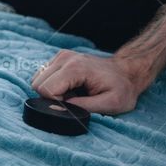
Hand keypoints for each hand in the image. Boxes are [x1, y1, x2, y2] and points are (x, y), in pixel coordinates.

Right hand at [31, 49, 148, 114]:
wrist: (127, 71)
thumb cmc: (122, 89)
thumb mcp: (110, 104)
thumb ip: (83, 108)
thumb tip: (57, 109)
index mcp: (75, 68)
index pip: (45, 89)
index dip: (56, 103)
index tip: (73, 104)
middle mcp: (64, 58)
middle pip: (38, 84)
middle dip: (52, 97)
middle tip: (74, 100)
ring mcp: (61, 56)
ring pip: (38, 79)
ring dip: (52, 91)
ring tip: (73, 93)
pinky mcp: (60, 57)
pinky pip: (44, 75)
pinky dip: (53, 84)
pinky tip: (70, 87)